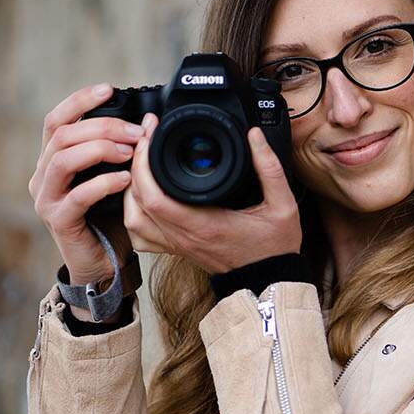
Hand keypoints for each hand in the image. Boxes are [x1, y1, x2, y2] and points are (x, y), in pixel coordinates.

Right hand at [29, 81, 145, 282]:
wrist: (101, 264)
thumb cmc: (108, 218)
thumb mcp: (110, 177)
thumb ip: (114, 152)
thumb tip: (143, 123)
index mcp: (51, 160)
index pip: (56, 120)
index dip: (79, 101)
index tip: (108, 89)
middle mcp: (42, 176)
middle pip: (63, 136)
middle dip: (102, 126)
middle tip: (136, 131)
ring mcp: (46, 199)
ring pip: (63, 160)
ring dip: (100, 149)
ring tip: (130, 151)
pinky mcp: (58, 220)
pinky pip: (77, 196)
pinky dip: (103, 182)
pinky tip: (125, 179)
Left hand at [123, 112, 302, 274]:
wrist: (270, 280)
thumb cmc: (275, 247)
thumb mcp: (283, 204)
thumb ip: (270, 168)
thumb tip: (255, 136)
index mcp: (204, 224)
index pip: (155, 194)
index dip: (144, 160)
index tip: (151, 133)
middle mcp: (184, 236)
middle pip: (137, 201)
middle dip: (135, 164)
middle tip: (146, 138)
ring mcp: (178, 245)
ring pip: (133, 219)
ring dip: (130, 190)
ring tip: (140, 164)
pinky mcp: (178, 249)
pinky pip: (142, 236)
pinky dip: (135, 214)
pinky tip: (142, 198)